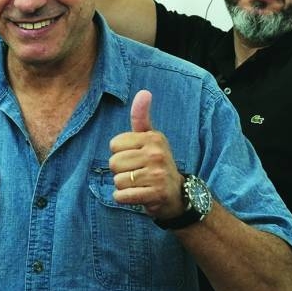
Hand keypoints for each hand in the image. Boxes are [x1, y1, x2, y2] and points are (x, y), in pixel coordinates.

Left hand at [109, 90, 185, 219]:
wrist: (177, 194)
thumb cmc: (157, 163)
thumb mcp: (151, 138)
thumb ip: (141, 117)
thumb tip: (144, 92)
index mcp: (153, 138)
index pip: (114, 145)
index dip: (120, 154)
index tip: (135, 158)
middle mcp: (157, 154)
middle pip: (114, 163)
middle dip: (120, 172)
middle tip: (137, 174)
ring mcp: (158, 175)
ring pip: (117, 181)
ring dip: (123, 186)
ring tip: (139, 184)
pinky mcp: (156, 194)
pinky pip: (122, 196)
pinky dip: (124, 198)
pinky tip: (137, 195)